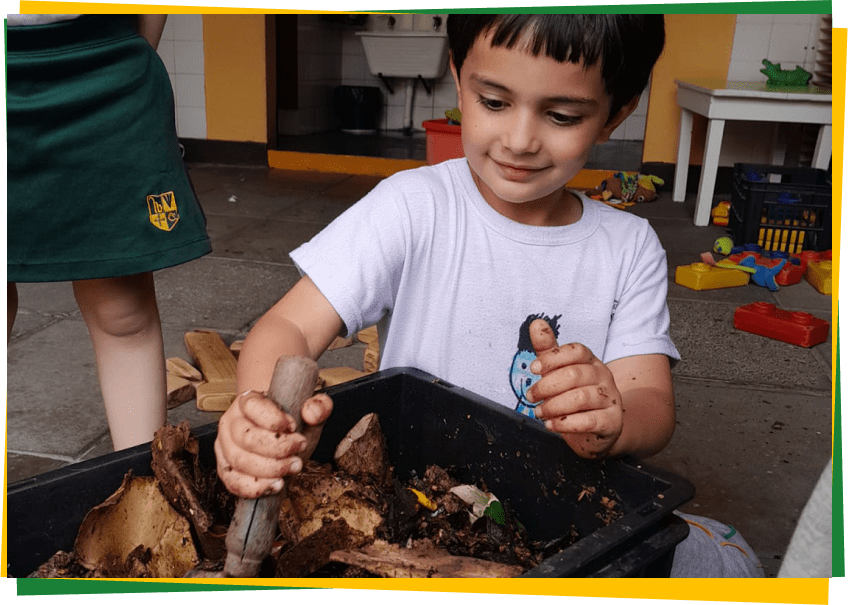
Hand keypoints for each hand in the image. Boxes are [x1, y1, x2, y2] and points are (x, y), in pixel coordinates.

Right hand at [215, 390, 332, 497]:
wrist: (280, 440)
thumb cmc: (291, 425)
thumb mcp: (308, 413)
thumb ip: (318, 407)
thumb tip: (312, 413)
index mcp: (248, 401)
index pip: (254, 407)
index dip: (275, 420)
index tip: (294, 427)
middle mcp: (231, 422)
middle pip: (247, 437)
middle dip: (278, 448)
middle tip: (300, 448)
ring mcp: (225, 446)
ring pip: (240, 461)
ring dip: (271, 469)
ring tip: (294, 466)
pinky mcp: (226, 469)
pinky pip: (233, 482)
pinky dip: (255, 488)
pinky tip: (276, 484)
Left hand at [525, 318, 622, 457]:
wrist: (602, 427)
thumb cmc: (575, 395)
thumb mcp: (559, 372)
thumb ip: (548, 350)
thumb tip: (536, 323)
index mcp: (590, 361)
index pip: (576, 351)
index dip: (552, 358)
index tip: (533, 368)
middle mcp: (604, 376)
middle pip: (574, 374)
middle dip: (546, 386)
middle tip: (531, 396)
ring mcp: (610, 398)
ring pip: (580, 398)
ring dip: (553, 406)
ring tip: (539, 412)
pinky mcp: (612, 421)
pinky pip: (589, 421)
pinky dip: (566, 424)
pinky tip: (552, 425)